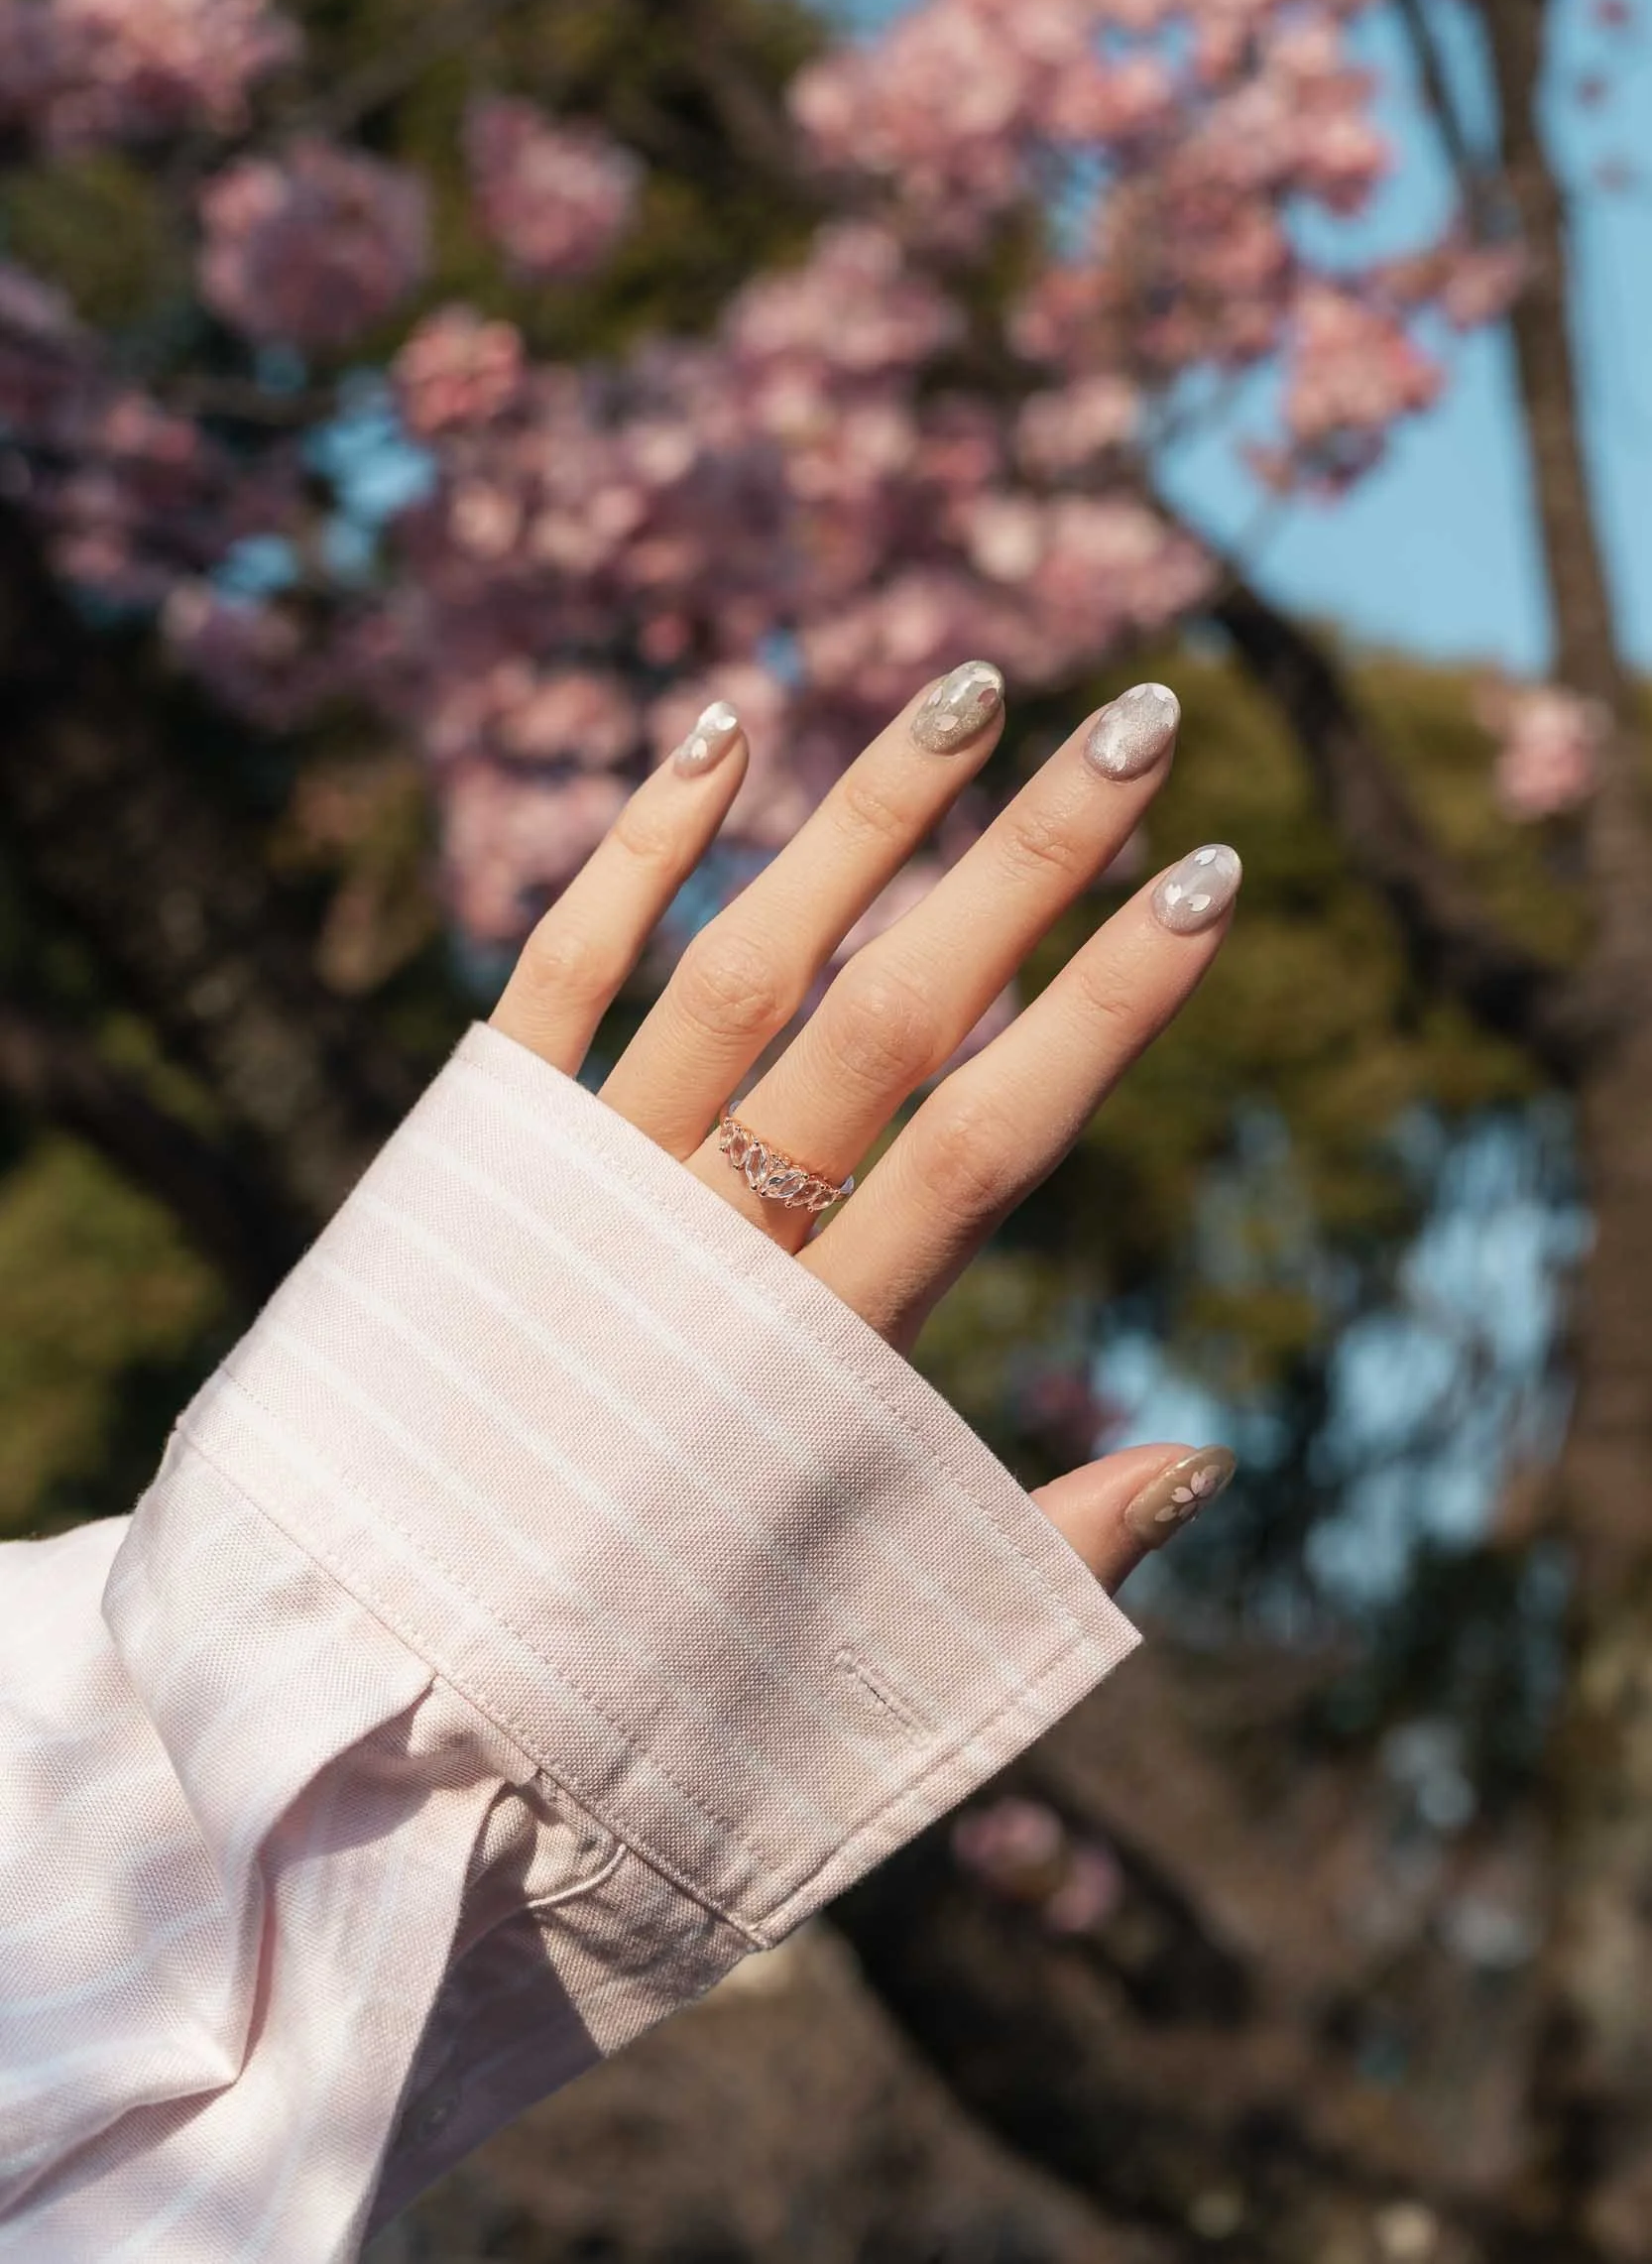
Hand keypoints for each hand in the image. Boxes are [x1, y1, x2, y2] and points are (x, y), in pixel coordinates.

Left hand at [492, 662, 1238, 1592]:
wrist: (377, 1698)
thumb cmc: (656, 1676)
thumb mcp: (867, 1642)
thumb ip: (1037, 1551)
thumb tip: (1208, 1458)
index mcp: (819, 1363)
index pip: (992, 1137)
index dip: (1106, 1004)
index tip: (1211, 880)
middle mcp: (703, 1252)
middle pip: (886, 1019)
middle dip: (1024, 866)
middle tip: (1138, 725)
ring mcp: (580, 1194)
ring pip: (739, 970)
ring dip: (860, 821)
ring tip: (967, 687)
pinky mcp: (469, 1163)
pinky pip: (551, 982)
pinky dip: (634, 854)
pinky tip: (720, 731)